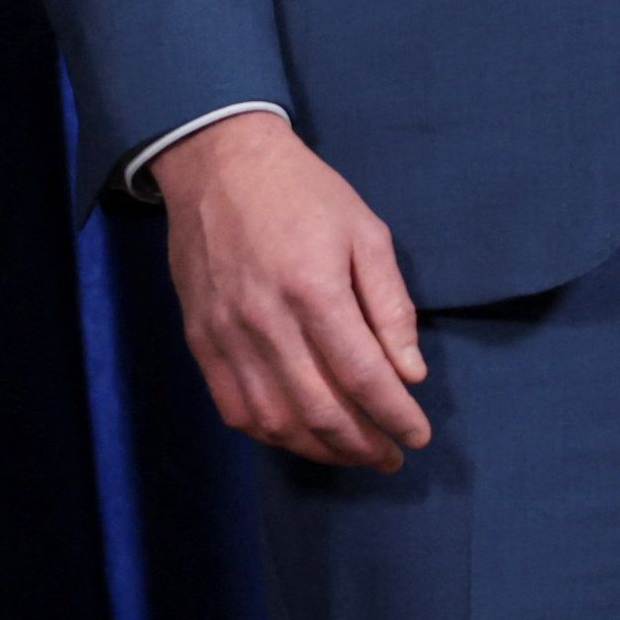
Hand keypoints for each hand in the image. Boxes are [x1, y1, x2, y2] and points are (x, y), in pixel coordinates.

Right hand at [153, 111, 430, 471]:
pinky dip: (272, 433)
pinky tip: (301, 436)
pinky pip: (235, 408)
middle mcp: (266, 320)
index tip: (418, 436)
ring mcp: (226, 334)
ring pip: (276, 420)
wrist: (220, 163)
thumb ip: (390, 305)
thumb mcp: (366, 232)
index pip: (363, 375)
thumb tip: (410, 374)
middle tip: (390, 456)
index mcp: (314, 288)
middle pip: (320, 410)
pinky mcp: (201, 340)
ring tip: (352, 453)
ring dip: (320, 450)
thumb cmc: (304, 193)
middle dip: (363, 445)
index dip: (395, 415)